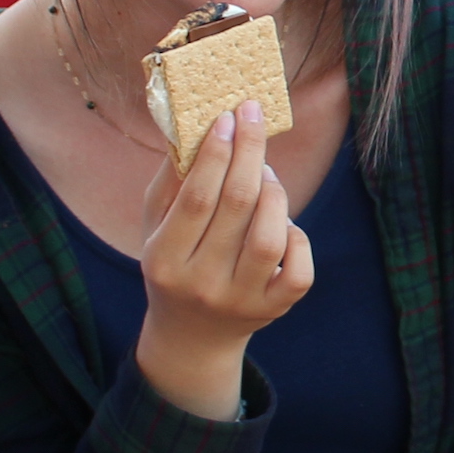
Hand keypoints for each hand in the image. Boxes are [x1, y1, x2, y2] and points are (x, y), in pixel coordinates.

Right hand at [134, 98, 312, 419]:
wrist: (192, 335)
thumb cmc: (173, 264)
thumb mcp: (154, 227)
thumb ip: (170, 180)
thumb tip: (192, 125)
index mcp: (163, 260)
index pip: (196, 197)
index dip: (216, 152)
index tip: (227, 117)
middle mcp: (201, 283)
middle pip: (236, 207)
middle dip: (250, 152)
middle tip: (253, 117)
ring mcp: (241, 301)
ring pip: (270, 236)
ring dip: (274, 191)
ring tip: (265, 171)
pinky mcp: (273, 309)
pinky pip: (299, 267)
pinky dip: (296, 235)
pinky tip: (281, 221)